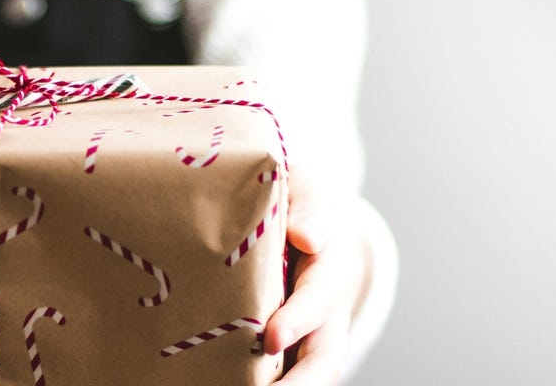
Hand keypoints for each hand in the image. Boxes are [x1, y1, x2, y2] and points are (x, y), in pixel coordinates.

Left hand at [264, 170, 368, 384]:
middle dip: (301, 382)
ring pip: (309, 372)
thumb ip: (309, 209)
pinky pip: (281, 374)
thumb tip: (307, 236)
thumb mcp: (306, 189)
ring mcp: (311, 335)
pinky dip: (266, 385)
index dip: (299, 318)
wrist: (308, 222)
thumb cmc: (299, 202)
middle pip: (325, 356)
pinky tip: (222, 385)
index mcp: (333, 268)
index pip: (321, 296)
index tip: (271, 337)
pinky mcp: (288, 347)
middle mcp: (328, 311)